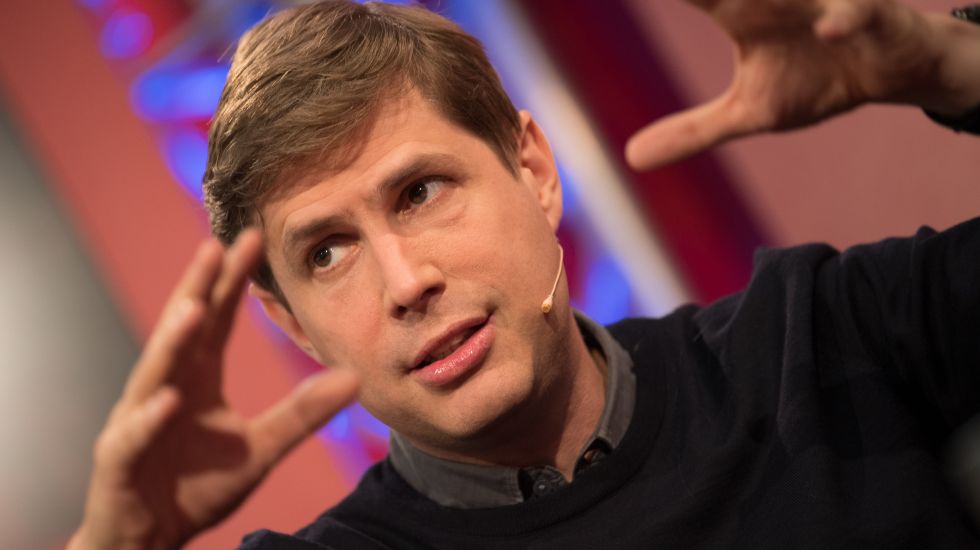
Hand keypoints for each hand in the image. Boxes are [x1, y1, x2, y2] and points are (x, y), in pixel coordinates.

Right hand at [69, 230, 358, 549]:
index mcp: (197, 379)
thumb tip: (353, 379)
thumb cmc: (197, 486)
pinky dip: (151, 417)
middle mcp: (165, 388)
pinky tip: (170, 398)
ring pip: (155, 373)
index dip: (232, 282)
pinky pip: (135, 436)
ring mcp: (138, 421)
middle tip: (216, 245)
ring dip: (172, 341)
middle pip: (183, 330)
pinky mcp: (120, 461)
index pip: (216, 320)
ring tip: (195, 307)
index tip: (252, 239)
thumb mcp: (261, 449)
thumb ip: (302, 414)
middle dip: (199, 288)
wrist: (150, 538)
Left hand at [626, 0, 979, 170]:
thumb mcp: (748, 113)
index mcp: (740, 12)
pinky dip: (844, 17)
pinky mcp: (870, 13)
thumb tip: (630, 158)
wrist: (891, 72)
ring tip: (724, 2)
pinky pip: (857, 10)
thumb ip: (692, 131)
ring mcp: (820, 1)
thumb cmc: (816, 79)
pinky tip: (828, 26)